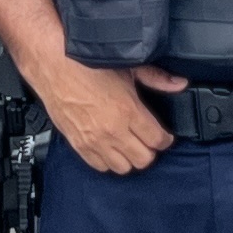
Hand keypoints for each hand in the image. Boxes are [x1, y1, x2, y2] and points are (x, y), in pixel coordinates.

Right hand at [37, 55, 180, 175]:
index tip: (164, 135)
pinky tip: (111, 148)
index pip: (158, 140)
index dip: (165, 139)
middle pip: (144, 159)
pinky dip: (108, 161)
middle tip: (148, 139)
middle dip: (150, 150)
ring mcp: (94, 140)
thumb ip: (156, 78)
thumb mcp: (128, 68)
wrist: (53, 65)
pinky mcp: (78, 144)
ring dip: (130, 158)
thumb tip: (178, 83)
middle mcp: (112, 131)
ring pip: (123, 167)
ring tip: (130, 144)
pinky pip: (100, 166)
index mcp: (128, 111)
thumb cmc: (86, 64)